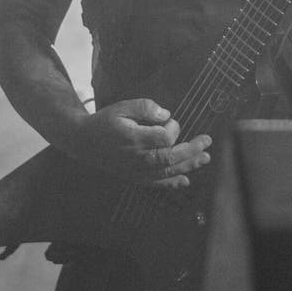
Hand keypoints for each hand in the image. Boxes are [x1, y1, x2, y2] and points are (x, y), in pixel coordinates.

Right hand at [75, 98, 211, 188]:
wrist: (84, 142)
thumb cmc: (105, 121)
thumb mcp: (123, 107)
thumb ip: (146, 107)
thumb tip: (166, 114)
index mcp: (135, 139)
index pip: (166, 138)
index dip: (173, 128)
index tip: (169, 120)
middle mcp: (138, 159)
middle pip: (172, 157)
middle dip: (192, 149)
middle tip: (207, 141)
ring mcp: (137, 171)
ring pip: (168, 171)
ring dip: (189, 165)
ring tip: (205, 158)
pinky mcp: (135, 178)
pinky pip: (157, 183)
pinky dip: (172, 183)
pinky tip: (186, 181)